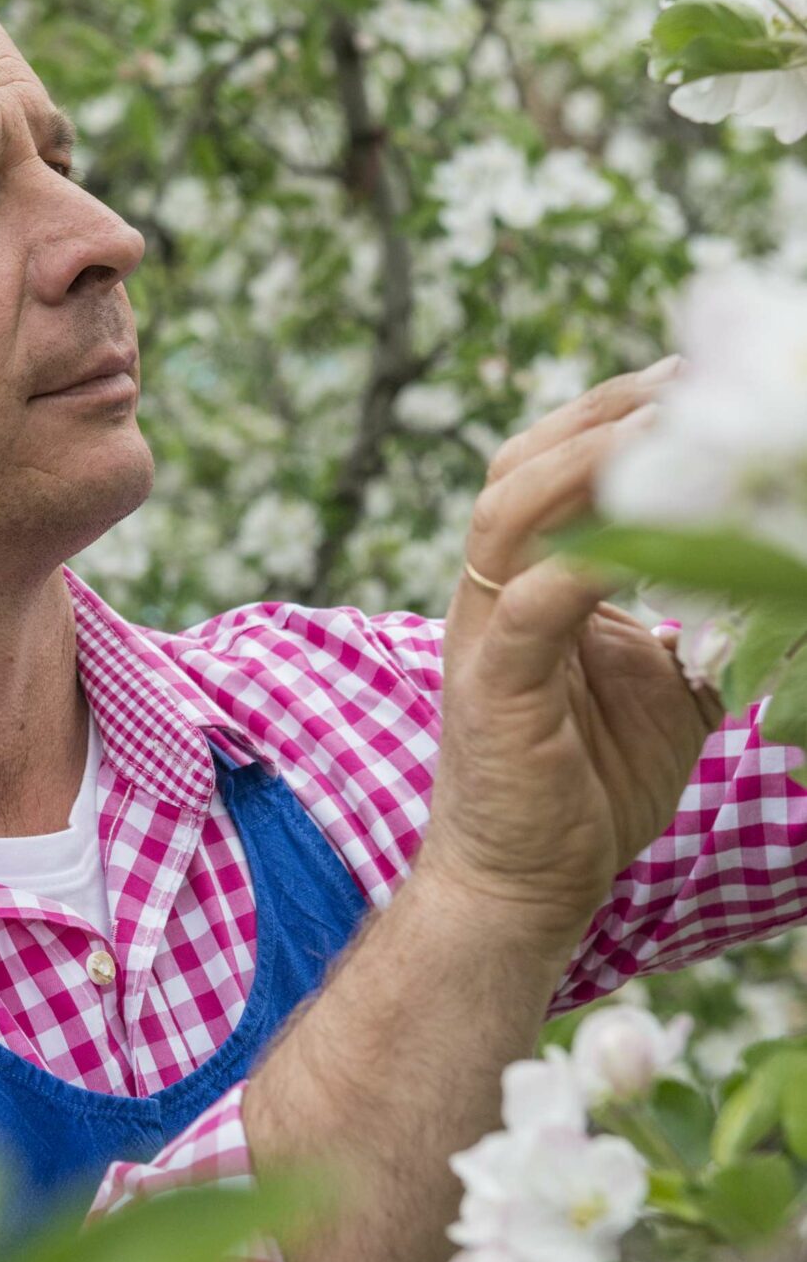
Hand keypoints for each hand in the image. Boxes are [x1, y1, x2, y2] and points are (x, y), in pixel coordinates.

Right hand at [420, 362, 727, 957]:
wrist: (529, 885)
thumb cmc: (593, 784)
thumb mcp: (667, 683)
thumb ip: (698, 624)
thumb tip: (778, 578)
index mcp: (530, 581)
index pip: (551, 466)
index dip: (612, 416)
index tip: (690, 376)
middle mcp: (495, 592)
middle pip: (521, 465)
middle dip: (600, 415)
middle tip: (682, 382)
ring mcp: (485, 636)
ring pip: (509, 514)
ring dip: (582, 465)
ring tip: (654, 433)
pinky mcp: (492, 688)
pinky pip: (530, 608)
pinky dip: (579, 567)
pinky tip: (633, 546)